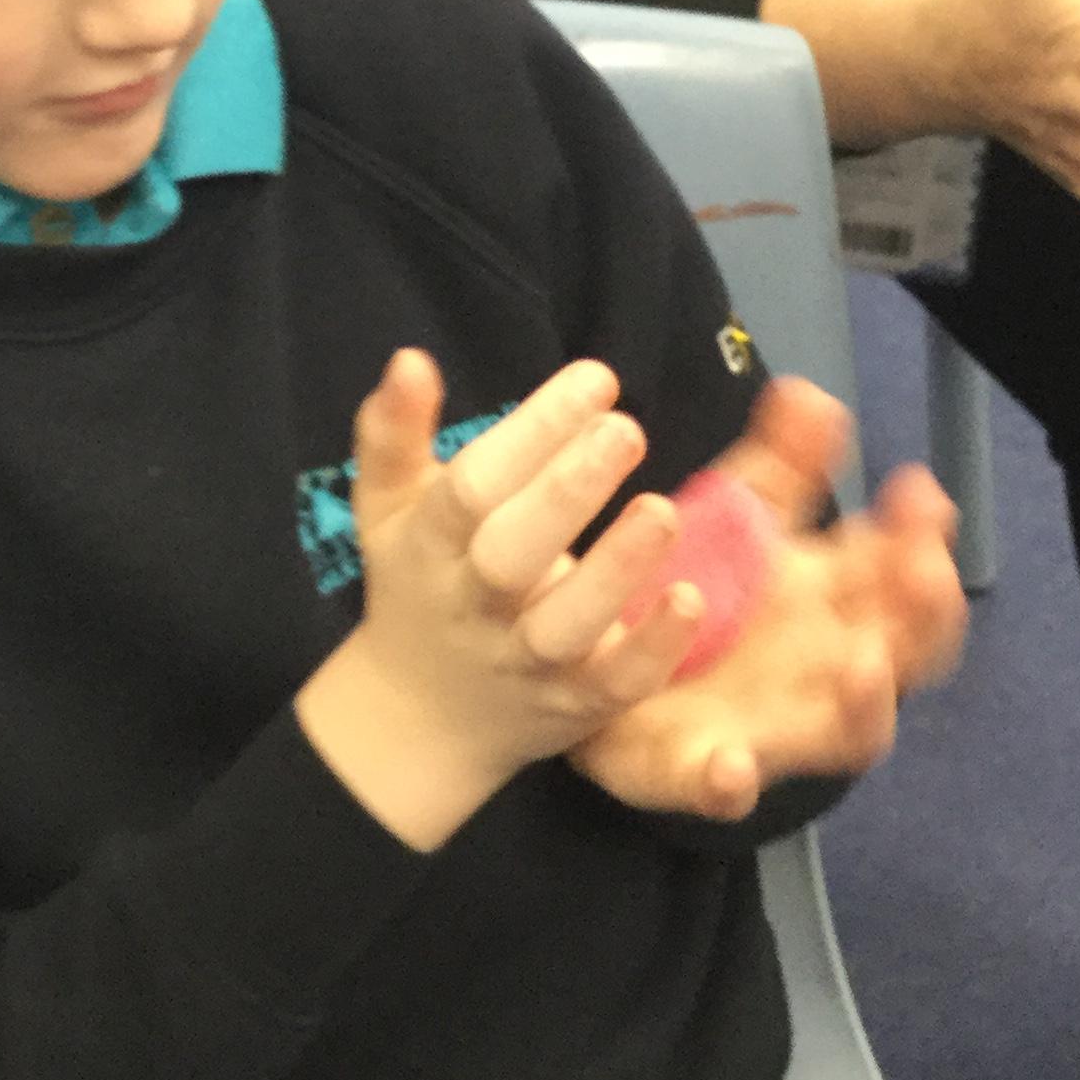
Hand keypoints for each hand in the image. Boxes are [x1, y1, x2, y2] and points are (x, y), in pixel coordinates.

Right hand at [295, 351, 718, 848]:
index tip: (596, 378)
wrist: (416, 721)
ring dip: (614, 570)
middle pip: (510, 555)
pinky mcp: (574, 707)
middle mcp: (473, 607)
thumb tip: (411, 358)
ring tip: (663, 510)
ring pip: (563, 625)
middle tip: (627, 428)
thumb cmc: (417, 585)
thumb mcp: (389, 510)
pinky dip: (651, 650)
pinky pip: (614, 685)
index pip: (472, 488)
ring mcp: (524, 663)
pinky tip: (691, 601)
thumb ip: (393, 434)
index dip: (530, 433)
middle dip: (567, 492)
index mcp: (429, 548)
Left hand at [574, 379, 966, 820]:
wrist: (607, 664)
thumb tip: (810, 394)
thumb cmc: (704, 589)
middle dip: (923, 614)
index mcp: (835, 602)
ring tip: (863, 666)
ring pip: (845, 731)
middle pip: (902, 651)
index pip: (901, 571)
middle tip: (924, 570)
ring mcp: (773, 726)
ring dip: (864, 703)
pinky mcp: (703, 770)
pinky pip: (726, 787)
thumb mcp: (736, 515)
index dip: (920, 536)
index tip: (920, 491)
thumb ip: (778, 459)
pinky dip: (731, 780)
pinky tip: (729, 764)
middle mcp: (822, 668)